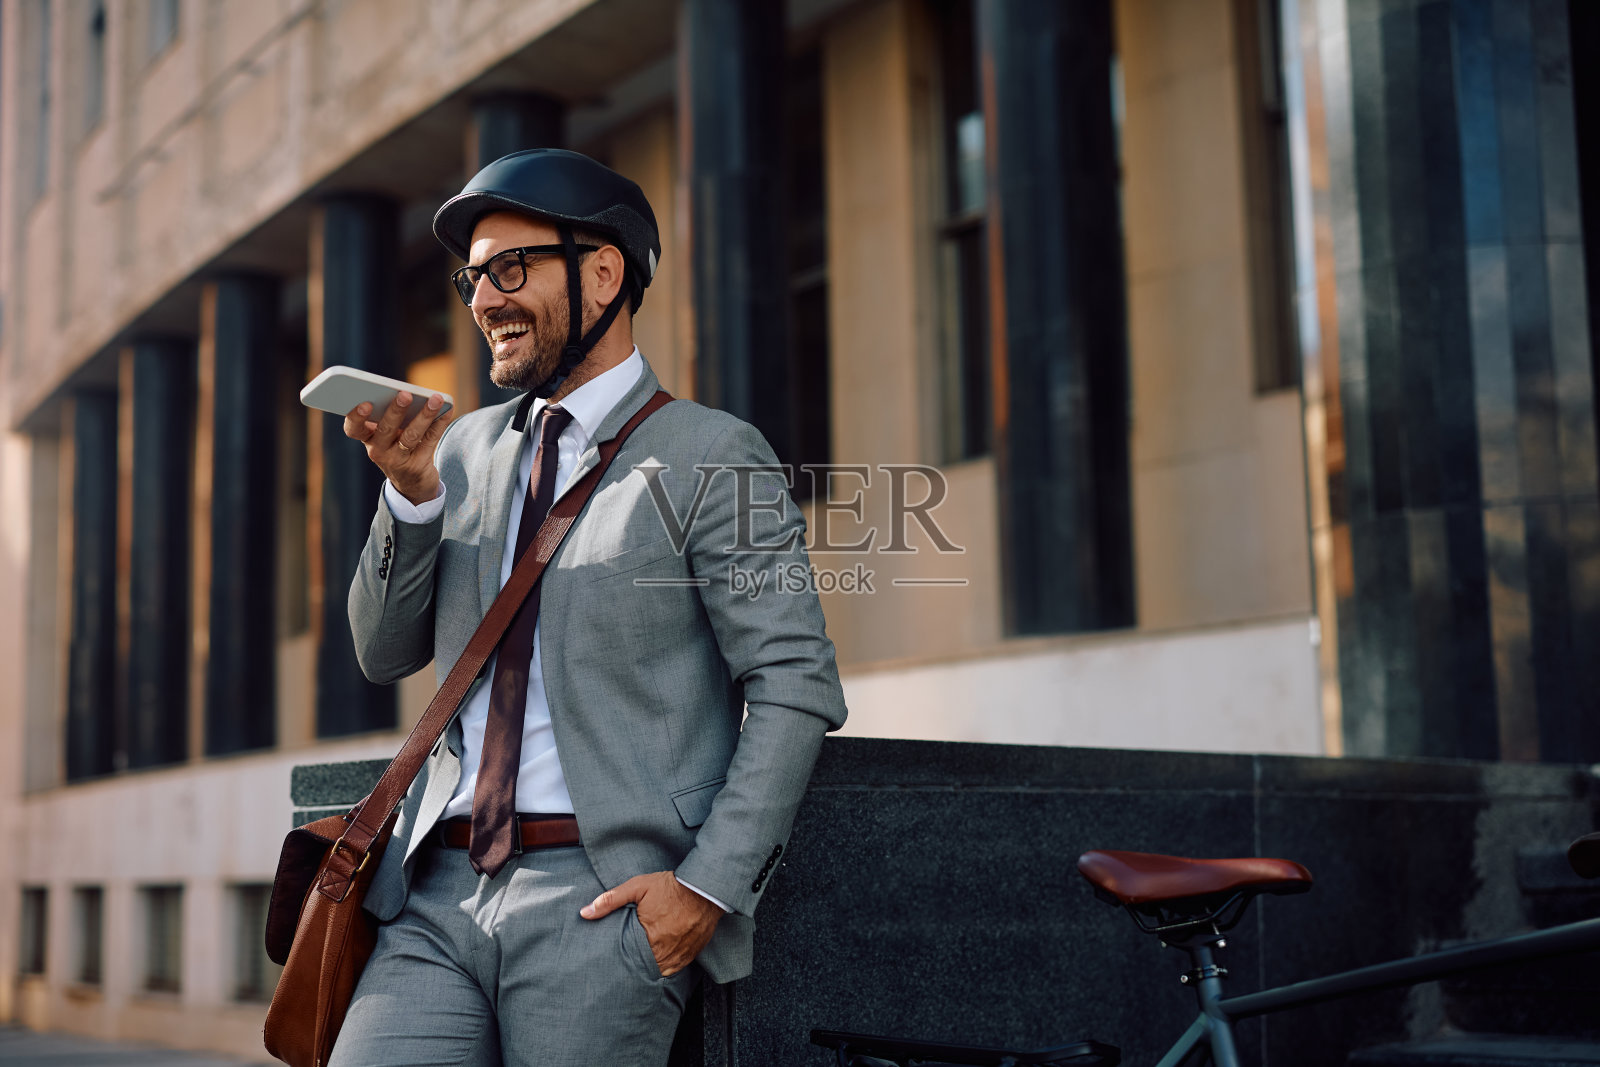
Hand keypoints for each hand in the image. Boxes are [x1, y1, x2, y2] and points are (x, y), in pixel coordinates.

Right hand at [343, 392, 452, 504]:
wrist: (412, 484)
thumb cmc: (397, 448)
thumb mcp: (388, 436)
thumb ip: (392, 416)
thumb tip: (409, 393)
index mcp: (367, 438)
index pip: (353, 429)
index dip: (356, 417)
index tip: (365, 403)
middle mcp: (378, 451)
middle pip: (386, 429)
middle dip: (396, 410)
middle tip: (405, 394)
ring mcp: (397, 461)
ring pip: (411, 435)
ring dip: (425, 415)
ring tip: (436, 399)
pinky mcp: (417, 466)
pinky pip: (430, 441)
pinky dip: (440, 423)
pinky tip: (448, 410)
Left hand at [580, 871, 721, 976]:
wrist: (705, 887)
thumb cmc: (670, 886)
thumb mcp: (637, 887)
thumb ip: (610, 900)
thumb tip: (585, 912)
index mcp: (648, 937)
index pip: (628, 959)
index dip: (620, 962)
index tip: (614, 961)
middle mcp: (665, 950)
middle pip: (644, 968)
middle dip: (635, 967)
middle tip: (624, 967)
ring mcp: (680, 954)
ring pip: (660, 971)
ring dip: (650, 969)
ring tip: (640, 967)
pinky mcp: (692, 953)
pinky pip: (676, 968)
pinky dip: (667, 967)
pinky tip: (659, 962)